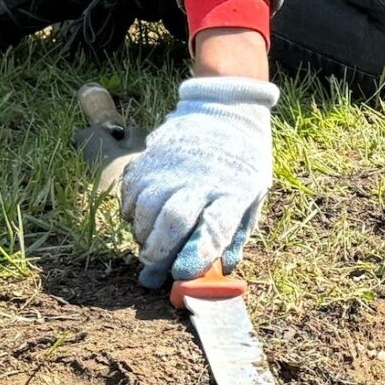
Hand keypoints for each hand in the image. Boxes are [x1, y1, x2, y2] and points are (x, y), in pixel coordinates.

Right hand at [120, 76, 277, 288]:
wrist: (227, 111)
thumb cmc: (242, 163)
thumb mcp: (253, 196)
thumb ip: (235, 232)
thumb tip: (222, 269)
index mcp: (235, 190)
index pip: (215, 227)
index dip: (196, 255)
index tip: (181, 273)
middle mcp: (201, 177)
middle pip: (172, 219)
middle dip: (160, 251)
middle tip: (155, 269)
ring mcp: (172, 165)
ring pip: (146, 207)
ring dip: (143, 234)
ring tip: (149, 243)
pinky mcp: (151, 156)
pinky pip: (130, 190)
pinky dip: (130, 211)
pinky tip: (140, 218)